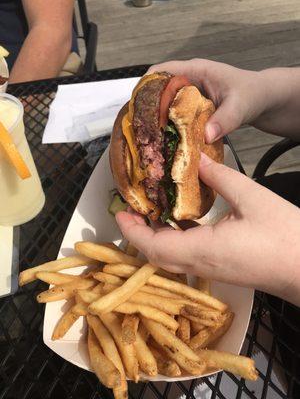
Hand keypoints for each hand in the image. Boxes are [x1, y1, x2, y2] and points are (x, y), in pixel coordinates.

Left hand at [116, 154, 299, 305]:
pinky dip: (172, 240)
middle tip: (131, 209)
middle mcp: (200, 264)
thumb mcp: (250, 197)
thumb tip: (195, 158)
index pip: (153, 245)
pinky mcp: (219, 268)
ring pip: (169, 258)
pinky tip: (177, 221)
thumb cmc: (285, 235)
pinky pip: (185, 257)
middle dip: (138, 234)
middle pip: (156, 255)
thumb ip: (219, 177)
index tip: (120, 212)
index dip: (132, 230)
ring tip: (149, 212)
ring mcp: (209, 269)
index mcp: (203, 249)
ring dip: (153, 237)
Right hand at [149, 59, 268, 142]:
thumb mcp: (240, 107)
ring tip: (148, 137)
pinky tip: (166, 140)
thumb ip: (224, 120)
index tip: (137, 109)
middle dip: (147, 107)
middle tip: (140, 129)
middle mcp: (188, 80)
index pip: (160, 71)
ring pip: (164, 103)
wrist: (262, 99)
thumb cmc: (252, 95)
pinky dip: (169, 126)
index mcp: (195, 71)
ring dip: (156, 119)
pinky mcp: (192, 107)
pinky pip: (174, 114)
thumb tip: (205, 136)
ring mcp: (189, 94)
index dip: (145, 87)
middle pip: (157, 89)